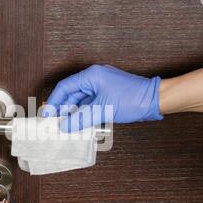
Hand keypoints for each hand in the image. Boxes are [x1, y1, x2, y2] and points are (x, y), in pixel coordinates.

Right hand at [42, 64, 162, 131]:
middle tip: (54, 122)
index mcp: (91, 76)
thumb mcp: (102, 110)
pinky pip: (89, 104)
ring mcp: (101, 87)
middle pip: (71, 94)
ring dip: (73, 113)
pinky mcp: (107, 95)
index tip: (47, 114)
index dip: (54, 101)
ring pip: (80, 100)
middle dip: (63, 109)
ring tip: (65, 126)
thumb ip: (81, 119)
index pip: (65, 87)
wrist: (155, 100)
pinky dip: (83, 114)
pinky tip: (79, 123)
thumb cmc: (132, 99)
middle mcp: (94, 79)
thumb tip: (64, 126)